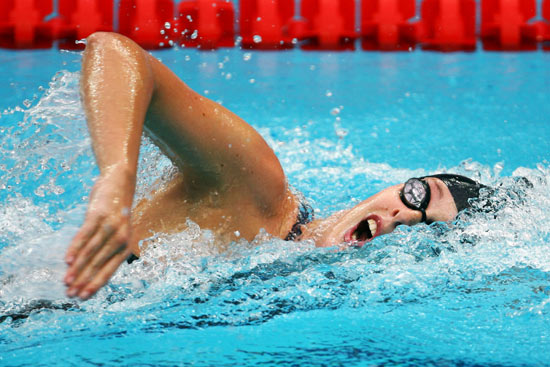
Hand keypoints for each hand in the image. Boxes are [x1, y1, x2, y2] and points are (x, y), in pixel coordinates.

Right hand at [64, 167, 134, 299]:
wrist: (120, 183)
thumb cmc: (116, 212)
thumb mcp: (118, 231)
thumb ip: (107, 249)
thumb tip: (89, 270)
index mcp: (126, 246)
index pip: (109, 270)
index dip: (95, 284)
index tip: (83, 297)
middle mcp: (121, 238)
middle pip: (99, 264)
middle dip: (84, 281)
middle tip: (70, 294)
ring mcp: (110, 226)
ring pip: (91, 252)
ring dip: (77, 268)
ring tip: (66, 281)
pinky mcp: (98, 216)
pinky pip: (85, 235)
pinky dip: (75, 248)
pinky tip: (66, 260)